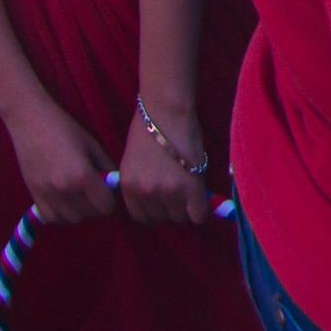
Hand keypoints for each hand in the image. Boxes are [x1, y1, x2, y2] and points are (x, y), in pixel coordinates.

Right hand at [4, 103, 117, 226]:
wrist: (31, 123)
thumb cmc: (66, 129)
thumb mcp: (93, 146)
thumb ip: (106, 168)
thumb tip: (116, 185)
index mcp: (82, 176)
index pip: (105, 205)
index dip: (112, 201)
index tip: (111, 193)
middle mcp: (64, 190)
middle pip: (89, 215)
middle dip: (97, 207)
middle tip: (97, 194)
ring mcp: (46, 195)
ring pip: (71, 219)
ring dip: (80, 212)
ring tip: (81, 197)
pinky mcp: (33, 195)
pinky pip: (51, 218)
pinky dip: (61, 214)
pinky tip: (65, 201)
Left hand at [115, 105, 211, 226]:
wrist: (166, 111)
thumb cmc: (152, 129)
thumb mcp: (135, 162)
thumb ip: (143, 184)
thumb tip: (160, 204)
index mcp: (128, 187)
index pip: (142, 217)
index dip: (156, 211)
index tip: (165, 204)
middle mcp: (144, 192)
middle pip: (161, 219)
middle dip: (171, 210)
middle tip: (180, 195)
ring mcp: (166, 190)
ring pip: (179, 217)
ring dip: (186, 208)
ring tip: (190, 191)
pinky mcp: (189, 186)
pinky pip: (197, 215)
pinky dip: (201, 211)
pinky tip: (202, 199)